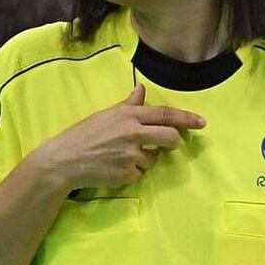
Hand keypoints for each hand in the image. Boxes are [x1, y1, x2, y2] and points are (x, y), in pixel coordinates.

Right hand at [30, 84, 204, 190]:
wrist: (63, 161)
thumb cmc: (82, 135)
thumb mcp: (105, 115)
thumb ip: (128, 105)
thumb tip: (141, 89)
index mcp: (128, 115)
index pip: (165, 114)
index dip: (186, 118)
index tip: (201, 122)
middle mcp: (133, 133)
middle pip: (170, 137)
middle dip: (173, 142)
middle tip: (167, 144)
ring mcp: (131, 155)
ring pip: (154, 159)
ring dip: (144, 160)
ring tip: (121, 157)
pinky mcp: (127, 174)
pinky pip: (139, 174)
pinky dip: (130, 172)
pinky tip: (113, 168)